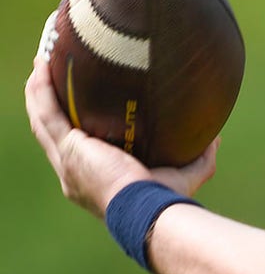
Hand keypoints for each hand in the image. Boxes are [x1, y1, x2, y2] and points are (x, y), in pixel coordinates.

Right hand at [24, 57, 216, 218]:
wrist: (149, 210)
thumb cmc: (166, 200)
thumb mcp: (186, 175)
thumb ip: (200, 157)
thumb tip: (214, 137)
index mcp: (95, 177)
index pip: (78, 146)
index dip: (73, 124)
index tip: (78, 102)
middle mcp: (74, 171)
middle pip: (53, 129)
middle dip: (50, 101)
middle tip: (50, 74)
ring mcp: (68, 161)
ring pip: (44, 119)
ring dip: (40, 90)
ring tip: (42, 63)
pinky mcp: (70, 148)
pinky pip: (47, 113)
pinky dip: (42, 90)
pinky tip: (41, 67)